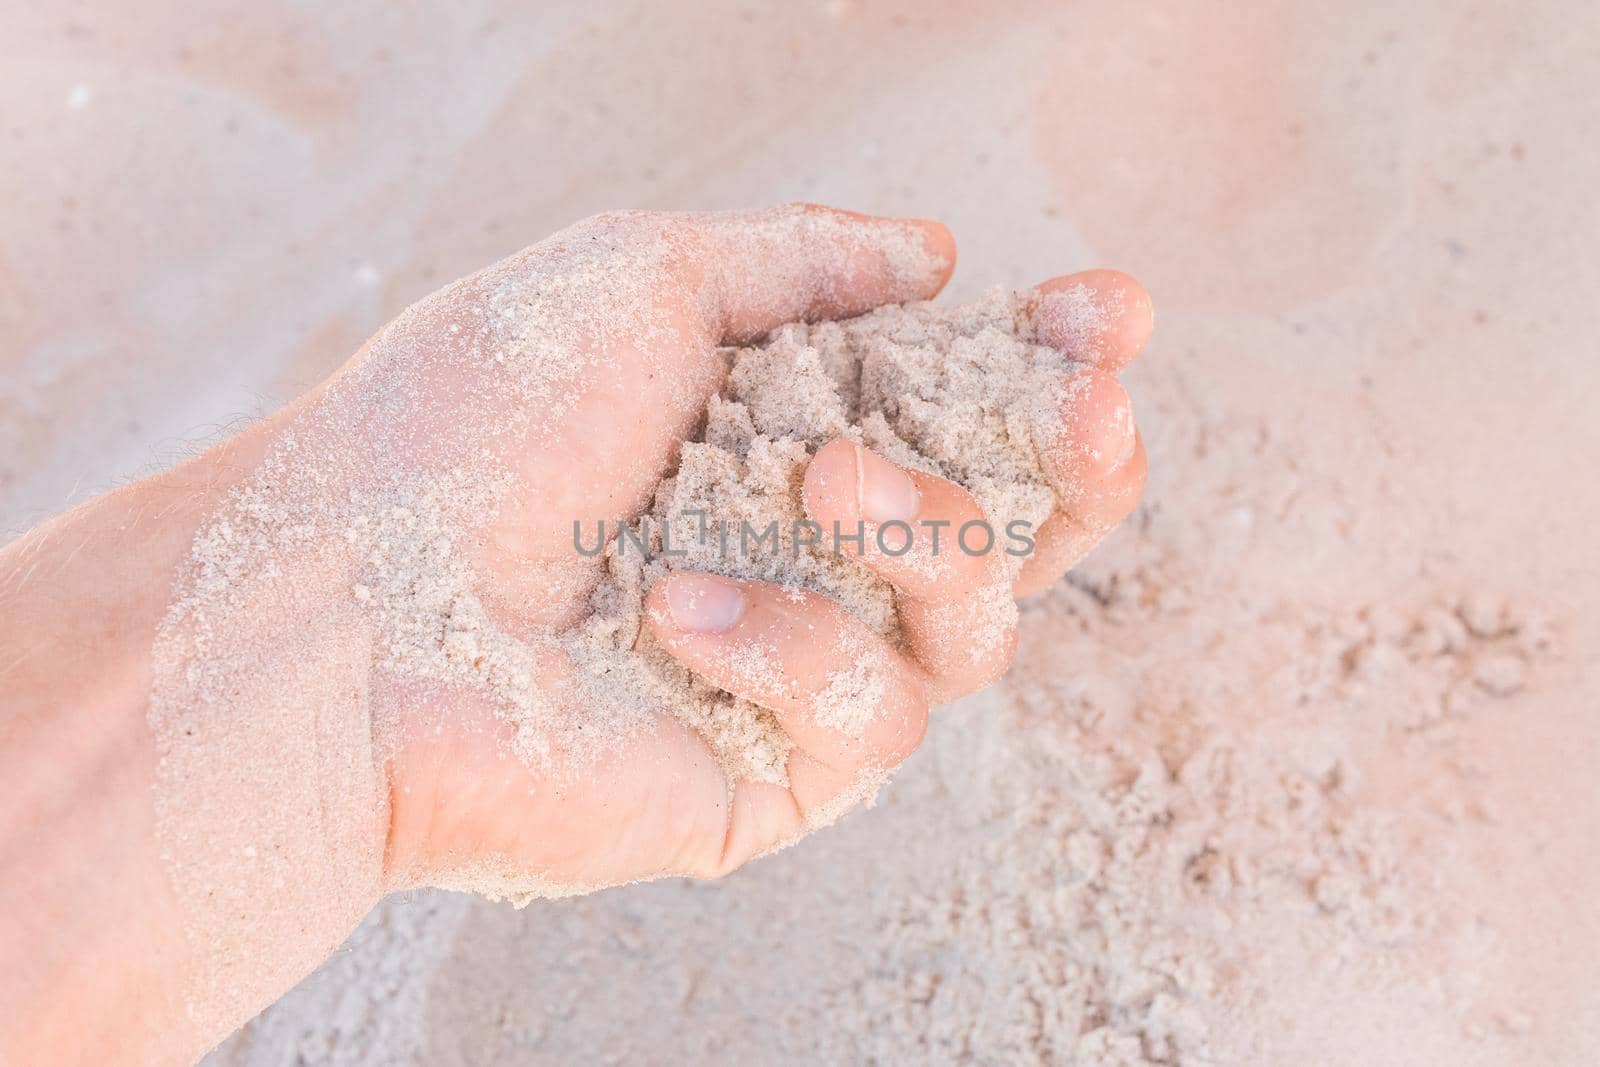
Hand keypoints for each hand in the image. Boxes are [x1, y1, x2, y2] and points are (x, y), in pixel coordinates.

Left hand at [361, 205, 1153, 892]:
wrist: (339, 602)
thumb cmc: (467, 424)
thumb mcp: (642, 277)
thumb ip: (800, 262)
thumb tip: (934, 255)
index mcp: (786, 439)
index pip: (963, 410)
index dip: (1050, 365)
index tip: (1106, 312)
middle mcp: (808, 559)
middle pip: (1016, 533)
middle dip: (1077, 463)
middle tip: (1089, 406)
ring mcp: (797, 673)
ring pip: (975, 623)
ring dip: (927, 531)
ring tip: (822, 476)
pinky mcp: (773, 778)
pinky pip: (871, 716)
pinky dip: (787, 642)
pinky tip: (674, 609)